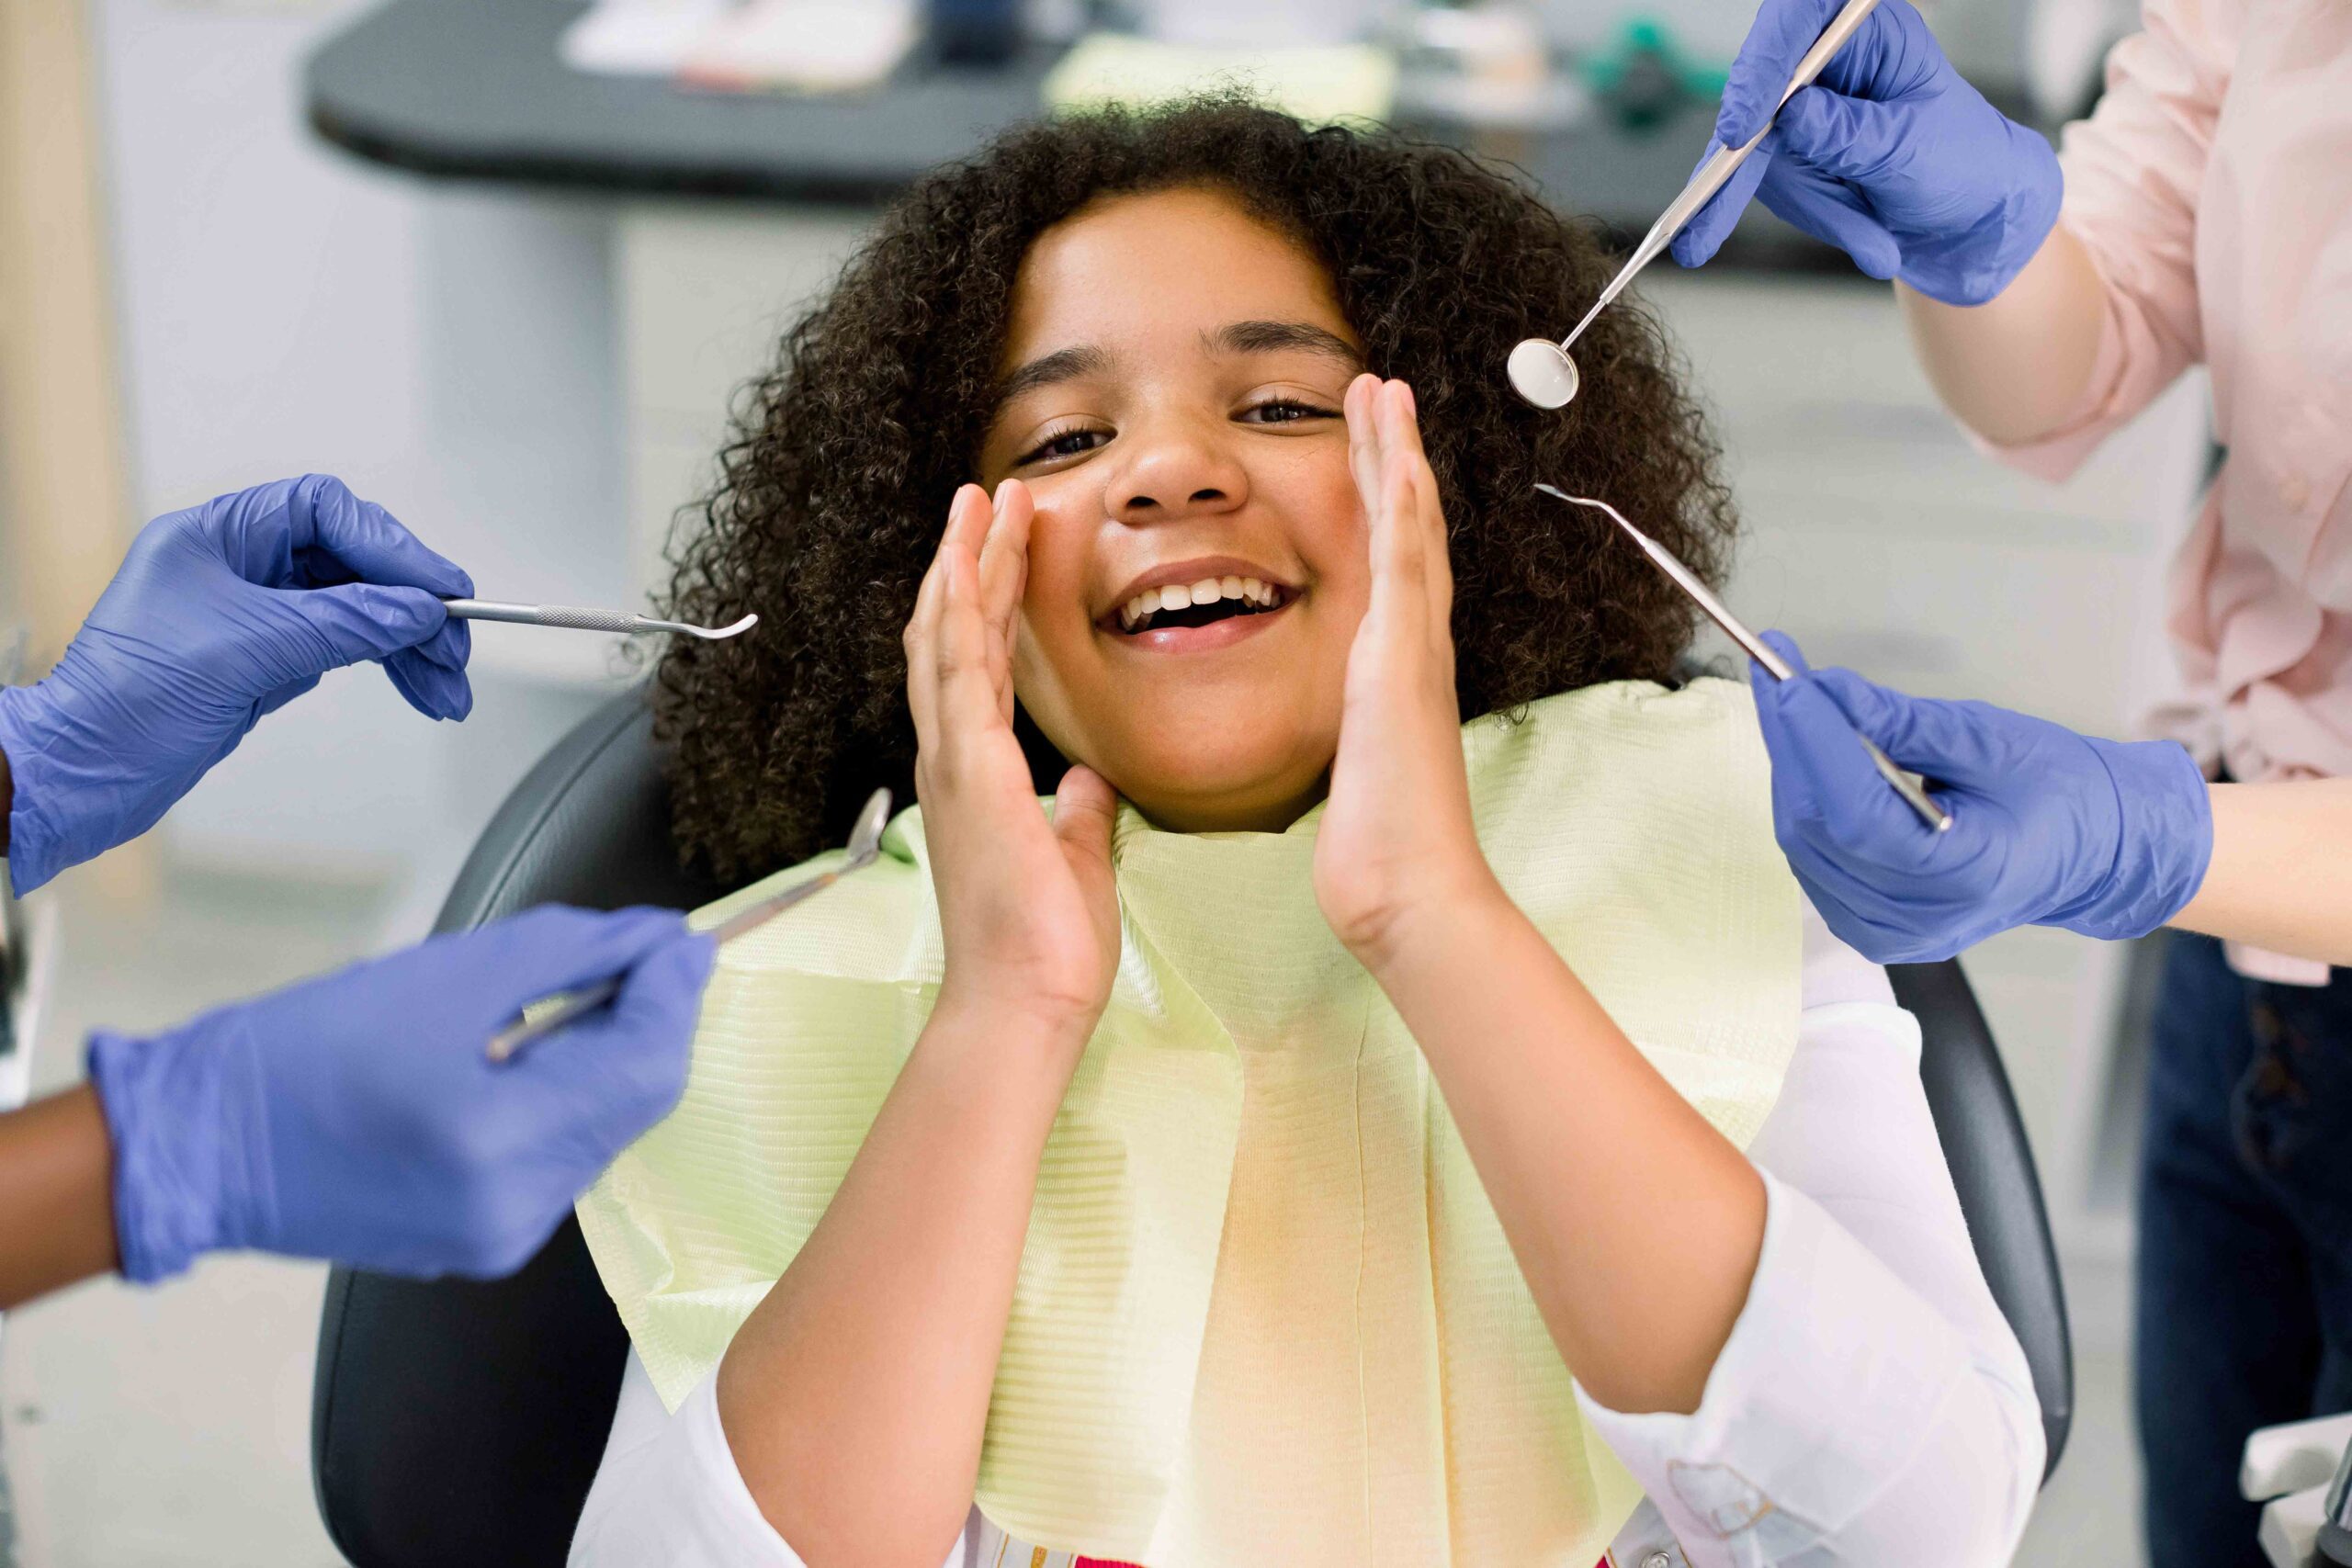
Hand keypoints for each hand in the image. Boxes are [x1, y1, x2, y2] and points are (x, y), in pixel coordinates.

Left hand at [0, 475, 473, 892]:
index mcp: (217, 536)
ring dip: (408, 647)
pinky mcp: (264, 660)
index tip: (440, 587)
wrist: (86, 774)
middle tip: (455, 646)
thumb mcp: (248, 649)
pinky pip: (342, 649)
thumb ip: (341, 624)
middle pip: (351, 564)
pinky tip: (416, 688)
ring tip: (448, 688)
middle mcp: (238, 566)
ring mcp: (253, 614)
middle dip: (411, 606)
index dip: (391, 545)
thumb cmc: (127, 702)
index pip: (325, 512)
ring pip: (356, 612)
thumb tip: (416, 612)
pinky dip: (384, 668)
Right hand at [87, 905, 714, 1280]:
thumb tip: (659, 941)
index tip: (682, 940)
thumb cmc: (309, 1048)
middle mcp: (515, 1208)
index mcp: (499, 1139)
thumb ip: (573, 954)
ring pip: (604, 1136)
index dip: (676, 997)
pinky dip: (567, 1107)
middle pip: (635, 1106)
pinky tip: (534, 1062)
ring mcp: (502, 1240)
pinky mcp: (485, 1247)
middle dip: (650, 1025)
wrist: (202, 1145)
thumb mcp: (450, 975)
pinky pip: (560, 1166)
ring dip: (610, 1064)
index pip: (644, 1067)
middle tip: (640, 957)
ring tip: (578, 1002)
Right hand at [906, 481, 1118, 1036]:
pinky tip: (970, 560)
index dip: (987, 599)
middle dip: (969, 560)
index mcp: (978, 774)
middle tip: (988, 495)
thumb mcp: (1077, 860)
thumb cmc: (1046, 947)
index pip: (978, 664)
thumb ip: (1076, 813)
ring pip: (947, 637)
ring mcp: (953, 761)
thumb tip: (1086, 781)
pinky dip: (961, 608)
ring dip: (964, 563)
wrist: (1026, 1003)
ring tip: (983, 501)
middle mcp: (953, 758)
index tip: (1008, 544)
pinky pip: (958, 670)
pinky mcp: (969, 771)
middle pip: (950, 634)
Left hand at [1313, 376, 1498, 964]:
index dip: (1379, 502)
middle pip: (1407, 528)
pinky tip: (1397, 454)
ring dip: (1397, 454)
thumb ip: (1345, 748)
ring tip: (1384, 389)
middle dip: (1391, 455)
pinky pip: (1406, 566)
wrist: (1412, 897)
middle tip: (1380, 387)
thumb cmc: (1380, 856)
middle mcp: (1413, 649)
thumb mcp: (1349, 780)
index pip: (1388, 567)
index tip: (1367, 446)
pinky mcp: (1402, 662)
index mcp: (1393, 672)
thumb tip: (1333, 752)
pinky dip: (1404, 506)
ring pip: (1411, 528)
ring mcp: (1414, 650)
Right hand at [1670, 0, 2061, 305]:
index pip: (1798, 18)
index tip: (1742, 129)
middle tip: (1711, 223)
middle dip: (1745, 166)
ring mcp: (1800, 106)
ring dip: (1812, 203)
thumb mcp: (1911, 150)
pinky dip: (1813, 215)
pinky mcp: (1786, 150)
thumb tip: (1790, 117)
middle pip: (1756, 94)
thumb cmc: (1961, 163)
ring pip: (1754, 153)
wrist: (1970, 214)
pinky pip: (1767, 185)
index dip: (1763, 63)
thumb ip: (1849, 134)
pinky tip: (1868, 240)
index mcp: (1868, 33)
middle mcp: (1825, 61)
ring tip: (1873, 237)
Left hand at [1750, 631, 2213, 962]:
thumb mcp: (1990, 742)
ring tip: (1798, 704)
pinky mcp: (1867, 925)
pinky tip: (1814, 755)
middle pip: (1817, 825)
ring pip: (1804, 840)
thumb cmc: (2058, 792)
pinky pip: (1813, 856)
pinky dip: (1807, 798)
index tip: (1785, 676)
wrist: (2090, 854)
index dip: (1814, 741)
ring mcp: (1887, 931)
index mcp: (1963, 877)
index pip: (1857, 812)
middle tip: (1777, 671)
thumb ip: (1903, 723)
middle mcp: (1916, 918)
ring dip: (1794, 767)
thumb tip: (1827, 690)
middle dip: (1793, 742)